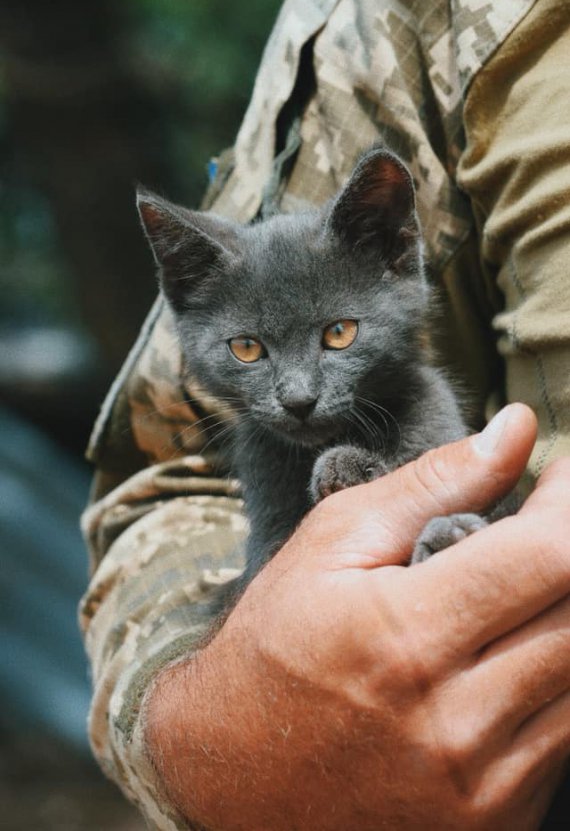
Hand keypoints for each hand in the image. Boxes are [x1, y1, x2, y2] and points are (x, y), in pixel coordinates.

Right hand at [146, 404, 569, 829]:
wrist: (234, 775)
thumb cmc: (274, 648)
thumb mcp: (330, 544)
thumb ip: (430, 485)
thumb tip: (513, 431)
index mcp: (406, 634)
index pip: (548, 555)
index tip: (559, 476)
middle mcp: (454, 720)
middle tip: (546, 524)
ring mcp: (481, 785)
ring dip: (565, 613)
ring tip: (521, 586)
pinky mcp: (495, 825)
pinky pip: (566, 738)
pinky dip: (555, 678)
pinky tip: (510, 651)